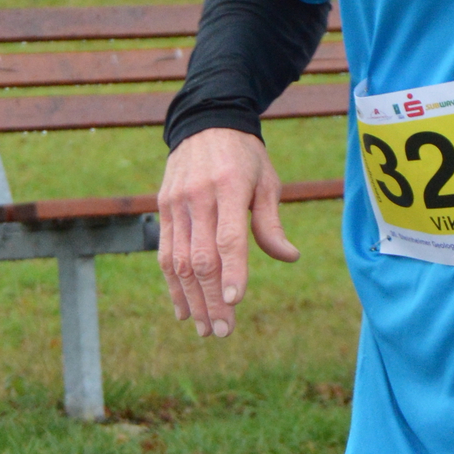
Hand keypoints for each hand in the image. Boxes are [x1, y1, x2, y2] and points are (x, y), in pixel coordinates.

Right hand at [156, 127, 298, 337]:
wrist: (205, 122)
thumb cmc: (245, 156)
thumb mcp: (267, 181)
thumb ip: (271, 222)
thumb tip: (290, 258)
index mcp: (230, 186)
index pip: (228, 237)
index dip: (231, 272)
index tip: (236, 303)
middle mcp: (198, 196)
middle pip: (201, 257)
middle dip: (211, 299)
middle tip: (222, 331)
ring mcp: (176, 203)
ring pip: (179, 261)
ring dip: (191, 300)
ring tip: (204, 329)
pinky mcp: (163, 208)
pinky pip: (165, 253)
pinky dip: (173, 285)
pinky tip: (183, 310)